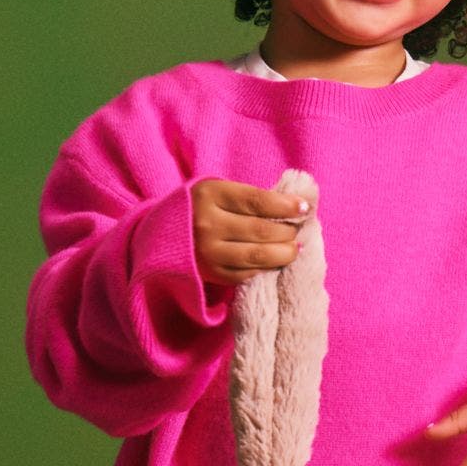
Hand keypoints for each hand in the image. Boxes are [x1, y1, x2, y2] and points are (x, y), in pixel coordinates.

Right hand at [192, 177, 311, 286]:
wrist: (162, 234)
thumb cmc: (202, 208)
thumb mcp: (219, 192)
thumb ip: (250, 197)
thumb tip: (295, 206)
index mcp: (210, 195)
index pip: (257, 201)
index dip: (285, 206)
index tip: (303, 208)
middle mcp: (207, 223)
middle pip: (260, 230)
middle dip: (287, 231)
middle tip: (297, 231)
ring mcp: (208, 252)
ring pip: (257, 255)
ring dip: (284, 253)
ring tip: (294, 249)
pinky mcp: (212, 273)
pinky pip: (248, 273)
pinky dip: (267, 268)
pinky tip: (276, 262)